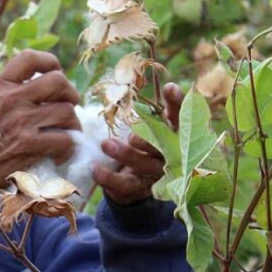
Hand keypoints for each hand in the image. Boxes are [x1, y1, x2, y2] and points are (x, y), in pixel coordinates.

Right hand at [0, 50, 80, 193]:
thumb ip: (4, 94)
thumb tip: (32, 89)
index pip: (29, 58)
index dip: (50, 63)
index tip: (56, 73)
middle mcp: (10, 98)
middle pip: (58, 81)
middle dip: (70, 93)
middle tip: (69, 106)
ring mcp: (20, 121)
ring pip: (66, 111)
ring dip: (72, 125)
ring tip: (66, 134)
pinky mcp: (28, 145)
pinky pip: (64, 139)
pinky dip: (67, 148)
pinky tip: (59, 155)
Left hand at [92, 83, 182, 204]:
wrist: (133, 183)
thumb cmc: (140, 146)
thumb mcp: (144, 126)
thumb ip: (142, 109)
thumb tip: (124, 83)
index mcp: (173, 135)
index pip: (179, 117)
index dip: (176, 104)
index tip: (170, 87)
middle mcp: (169, 155)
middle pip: (164, 146)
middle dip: (149, 140)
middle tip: (132, 135)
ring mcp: (154, 174)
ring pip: (143, 165)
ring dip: (124, 154)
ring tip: (105, 143)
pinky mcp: (136, 189)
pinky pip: (123, 184)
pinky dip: (106, 177)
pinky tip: (93, 168)